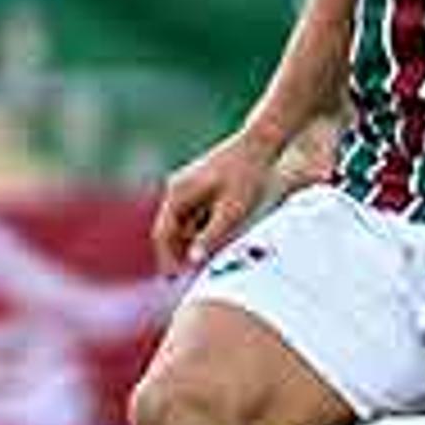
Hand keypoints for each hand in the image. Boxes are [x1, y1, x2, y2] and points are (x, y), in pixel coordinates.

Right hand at [153, 131, 282, 275]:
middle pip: (170, 230)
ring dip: (190, 243)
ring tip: (204, 264)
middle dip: (177, 254)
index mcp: (179, 193)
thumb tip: (192, 260)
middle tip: (186, 279)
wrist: (262, 143)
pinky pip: (196, 215)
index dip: (166, 259)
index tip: (173, 280)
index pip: (163, 234)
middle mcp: (178, 188)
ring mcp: (189, 185)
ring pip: (184, 224)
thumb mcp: (233, 211)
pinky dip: (201, 231)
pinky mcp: (203, 185)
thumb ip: (212, 236)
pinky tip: (217, 244)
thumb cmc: (248, 176)